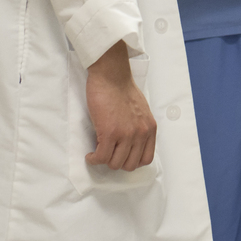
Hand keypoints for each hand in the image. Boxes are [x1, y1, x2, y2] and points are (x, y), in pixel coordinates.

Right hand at [85, 41, 156, 170]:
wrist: (112, 76)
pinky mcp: (109, 133)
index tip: (121, 157)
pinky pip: (101, 157)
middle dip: (117, 162)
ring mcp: (126, 134)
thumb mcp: (141, 111)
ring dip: (104, 161)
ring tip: (97, 153)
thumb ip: (139, 127)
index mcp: (150, 128)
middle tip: (108, 154)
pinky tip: (90, 155)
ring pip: (114, 163)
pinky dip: (93, 159)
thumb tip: (131, 144)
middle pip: (129, 165)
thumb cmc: (123, 89)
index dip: (132, 161)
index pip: (146, 159)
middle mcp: (140, 133)